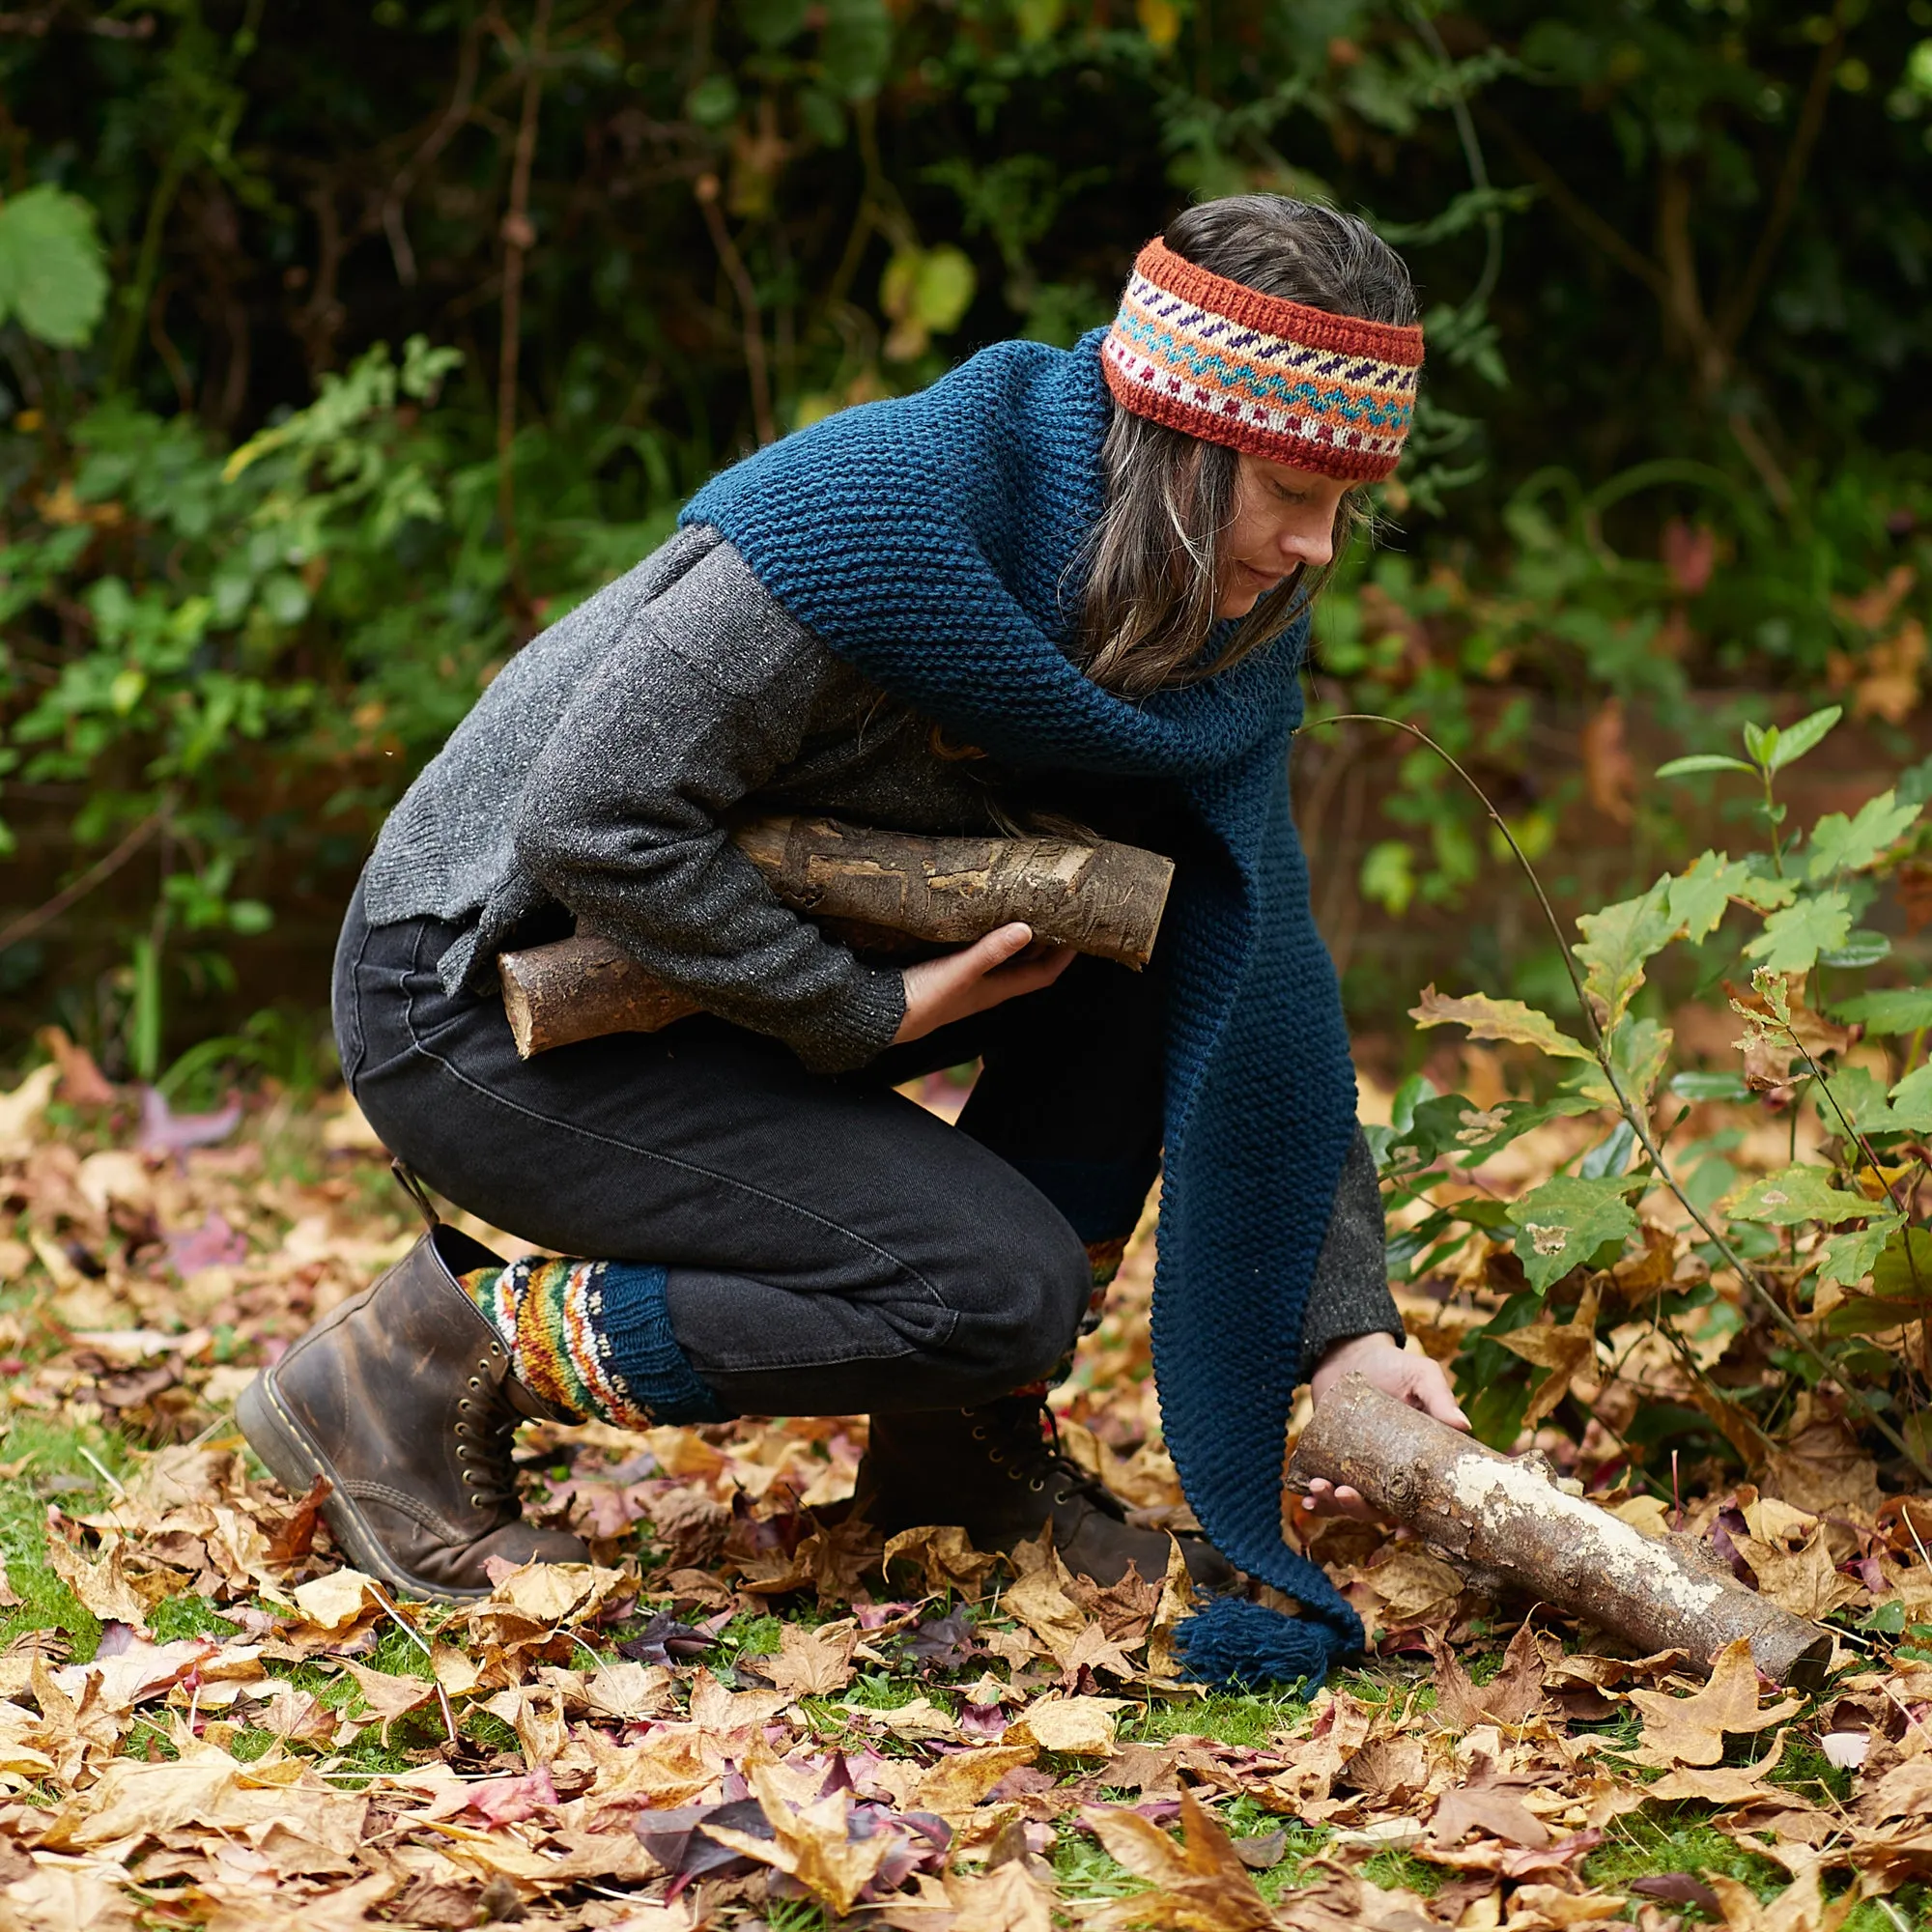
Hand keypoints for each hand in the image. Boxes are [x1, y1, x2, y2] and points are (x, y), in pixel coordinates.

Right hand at [892, 923, 1076, 1044]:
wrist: (880, 1014)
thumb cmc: (921, 999)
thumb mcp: (960, 972)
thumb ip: (991, 951)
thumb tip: (1028, 930)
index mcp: (996, 989)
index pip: (1043, 974)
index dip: (1065, 956)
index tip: (1082, 931)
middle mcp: (986, 985)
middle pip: (1027, 964)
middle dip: (1046, 942)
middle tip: (1058, 912)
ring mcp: (967, 978)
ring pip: (1004, 956)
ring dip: (1018, 935)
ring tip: (1028, 907)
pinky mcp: (947, 969)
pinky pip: (980, 949)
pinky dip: (990, 934)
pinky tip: (984, 916)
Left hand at [1297, 1333, 1468, 1522]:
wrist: (1352, 1353)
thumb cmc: (1395, 1366)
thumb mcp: (1422, 1377)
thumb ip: (1439, 1398)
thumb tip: (1463, 1425)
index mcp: (1421, 1463)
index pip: (1423, 1502)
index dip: (1416, 1523)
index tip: (1403, 1531)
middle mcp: (1392, 1474)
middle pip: (1382, 1509)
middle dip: (1362, 1510)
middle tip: (1346, 1494)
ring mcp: (1363, 1471)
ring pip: (1353, 1504)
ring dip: (1336, 1505)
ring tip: (1320, 1487)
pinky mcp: (1335, 1462)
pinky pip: (1328, 1491)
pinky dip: (1318, 1499)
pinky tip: (1307, 1497)